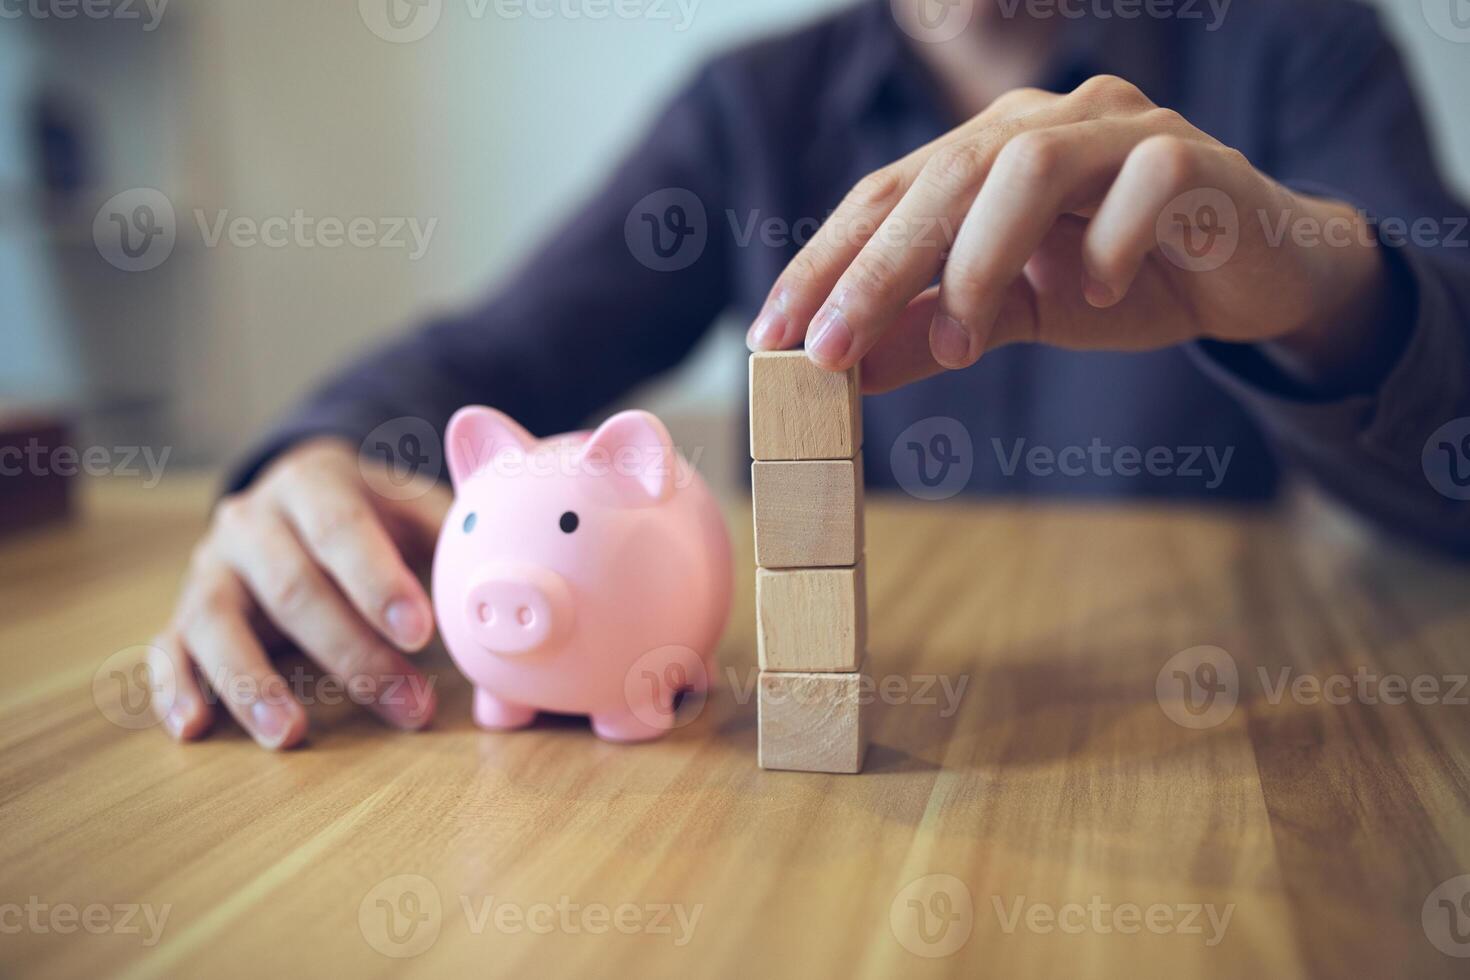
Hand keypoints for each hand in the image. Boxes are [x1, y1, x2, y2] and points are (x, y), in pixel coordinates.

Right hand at [152, 438, 450, 748]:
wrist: (300, 495)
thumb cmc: (373, 513)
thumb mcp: (413, 505)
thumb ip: (457, 536)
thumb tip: (515, 582)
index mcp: (313, 484)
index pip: (342, 529)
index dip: (378, 582)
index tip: (421, 632)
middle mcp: (250, 521)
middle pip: (292, 589)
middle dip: (351, 653)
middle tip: (407, 705)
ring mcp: (209, 568)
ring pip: (215, 622)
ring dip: (252, 681)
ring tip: (290, 735)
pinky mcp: (182, 612)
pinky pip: (167, 648)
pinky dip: (173, 689)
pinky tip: (194, 728)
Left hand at [747, 75, 1387, 392]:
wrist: (1251, 270)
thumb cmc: (1122, 281)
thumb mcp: (1014, 316)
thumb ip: (933, 331)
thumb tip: (845, 369)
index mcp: (984, 152)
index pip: (884, 197)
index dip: (823, 263)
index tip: (772, 338)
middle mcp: (1041, 123)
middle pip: (939, 178)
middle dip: (875, 269)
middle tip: (830, 352)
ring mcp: (1118, 129)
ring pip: (1028, 165)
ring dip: (980, 261)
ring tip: (959, 346)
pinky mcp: (1193, 155)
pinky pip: (1144, 181)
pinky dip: (1110, 242)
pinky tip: (1098, 299)